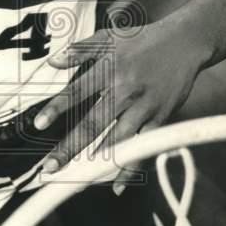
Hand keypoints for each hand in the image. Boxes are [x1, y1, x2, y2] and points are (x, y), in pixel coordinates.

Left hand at [33, 20, 206, 190]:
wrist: (186, 42)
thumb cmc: (142, 39)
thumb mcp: (108, 38)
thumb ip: (80, 50)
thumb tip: (52, 62)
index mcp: (108, 70)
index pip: (76, 92)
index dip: (57, 108)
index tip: (39, 125)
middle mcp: (124, 91)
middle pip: (93, 124)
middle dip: (69, 148)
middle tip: (49, 167)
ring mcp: (144, 107)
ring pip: (117, 141)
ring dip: (96, 162)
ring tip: (76, 180)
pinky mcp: (161, 118)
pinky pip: (143, 148)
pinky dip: (130, 169)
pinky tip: (115, 187)